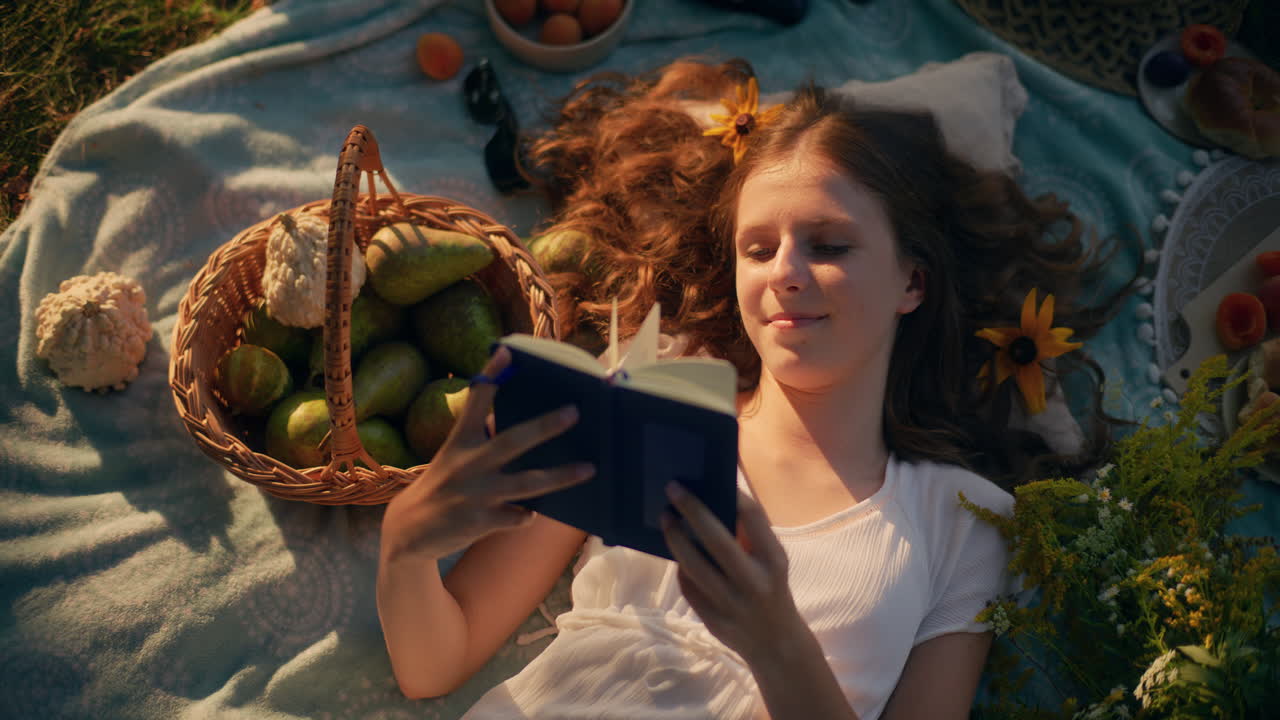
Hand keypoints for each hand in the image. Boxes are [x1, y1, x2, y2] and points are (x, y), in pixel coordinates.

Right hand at [380, 345, 594, 562]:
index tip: (507, 352)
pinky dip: (529, 514)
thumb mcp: (454, 456)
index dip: (491, 374)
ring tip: (588, 469)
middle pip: (513, 440)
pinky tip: (530, 513)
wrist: (409, 531)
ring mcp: (475, 493)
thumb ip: (483, 439)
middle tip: (574, 412)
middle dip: (546, 426)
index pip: (476, 400)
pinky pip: (519, 516)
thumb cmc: (443, 486)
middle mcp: (468, 463)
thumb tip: (528, 427)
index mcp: (460, 440)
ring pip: (527, 483)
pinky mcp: (480, 521)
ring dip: (561, 476)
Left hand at [660, 484, 800, 663]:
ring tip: (665, 518)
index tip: (711, 478)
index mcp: (773, 561)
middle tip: (672, 489)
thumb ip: (749, 534)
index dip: (733, 496)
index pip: (753, 519)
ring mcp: (731, 604)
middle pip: (716, 540)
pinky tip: (676, 551)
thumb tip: (716, 496)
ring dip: (675, 538)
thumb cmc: (770, 587)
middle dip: (692, 511)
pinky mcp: (713, 620)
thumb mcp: (772, 560)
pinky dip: (681, 567)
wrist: (776, 642)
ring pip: (694, 566)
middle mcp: (754, 582)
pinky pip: (689, 586)